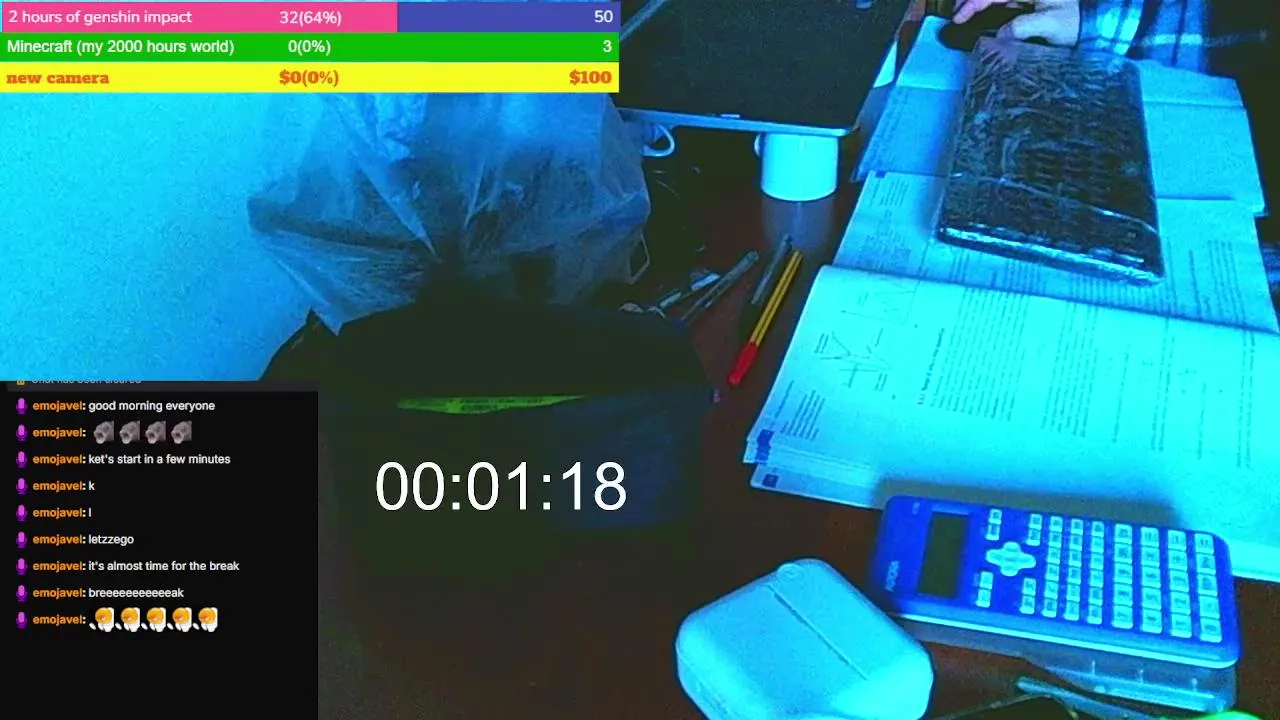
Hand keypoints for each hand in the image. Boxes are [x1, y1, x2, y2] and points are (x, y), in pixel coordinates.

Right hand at [953, 0, 1081, 46]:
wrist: (1096, 25)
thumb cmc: (1075, 23)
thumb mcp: (1050, 25)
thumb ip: (1022, 26)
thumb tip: (999, 33)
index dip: (972, 4)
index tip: (958, 18)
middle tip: (954, 14)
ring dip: (978, 2)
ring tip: (961, 14)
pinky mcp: (1028, 2)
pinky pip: (1003, 2)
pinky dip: (988, 7)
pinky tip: (979, 15)